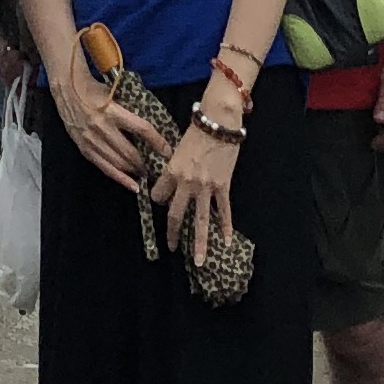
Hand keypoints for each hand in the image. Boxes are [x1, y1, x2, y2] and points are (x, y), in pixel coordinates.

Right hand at [53, 57, 160, 193]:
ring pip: (118, 163)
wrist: (67, 91)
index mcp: (113, 111)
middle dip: (145, 162)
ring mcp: (92, 141)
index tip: (168, 151)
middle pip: (130, 152)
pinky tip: (133, 186)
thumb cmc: (95, 90)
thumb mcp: (115, 95)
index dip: (157, 141)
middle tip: (157, 167)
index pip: (141, 129)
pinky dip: (120, 179)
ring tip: (146, 173)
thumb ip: (129, 111)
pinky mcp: (84, 149)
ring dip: (135, 171)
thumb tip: (152, 127)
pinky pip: (105, 168)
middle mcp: (102, 128)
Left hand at [154, 116, 240, 270]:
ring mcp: (206, 186)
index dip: (158, 199)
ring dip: (198, 243)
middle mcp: (187, 182)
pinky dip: (225, 227)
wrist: (219, 121)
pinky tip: (225, 242)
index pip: (159, 195)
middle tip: (170, 248)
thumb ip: (174, 167)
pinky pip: (223, 211)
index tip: (161, 202)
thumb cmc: (197, 130)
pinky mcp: (223, 186)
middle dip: (172, 234)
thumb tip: (170, 180)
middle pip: (175, 214)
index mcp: (172, 171)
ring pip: (200, 221)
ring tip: (198, 261)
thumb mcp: (178, 148)